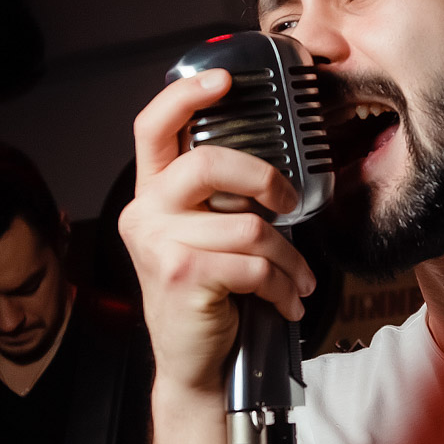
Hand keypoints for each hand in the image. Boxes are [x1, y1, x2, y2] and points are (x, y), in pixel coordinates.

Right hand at [118, 67, 317, 395]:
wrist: (194, 365)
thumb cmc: (207, 296)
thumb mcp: (203, 237)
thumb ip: (218, 200)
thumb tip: (272, 170)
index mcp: (151, 194)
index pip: (154, 126)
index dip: (187, 94)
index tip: (225, 79)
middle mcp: (146, 213)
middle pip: (209, 162)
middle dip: (265, 178)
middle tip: (291, 204)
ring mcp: (160, 244)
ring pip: (250, 225)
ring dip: (289, 258)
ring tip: (297, 278)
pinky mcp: (184, 276)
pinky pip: (255, 264)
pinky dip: (283, 285)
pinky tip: (287, 299)